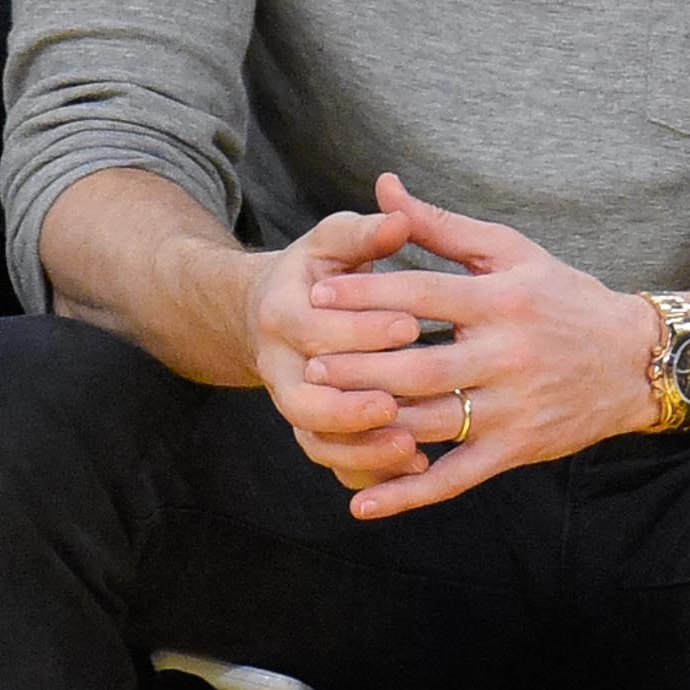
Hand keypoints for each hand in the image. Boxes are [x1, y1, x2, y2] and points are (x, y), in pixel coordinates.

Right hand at [241, 208, 425, 490]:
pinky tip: (414, 468)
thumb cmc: (322, 270)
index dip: (360, 329)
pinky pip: (334, 464)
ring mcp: (294, 405)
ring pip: (317, 440)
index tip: (410, 325)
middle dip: (352, 404)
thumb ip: (365, 232)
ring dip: (361, 450)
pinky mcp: (314, 432)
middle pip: (305, 399)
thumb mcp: (334, 242)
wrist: (275, 313)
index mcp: (281, 313)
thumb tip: (400, 216)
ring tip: (409, 447)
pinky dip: (368, 472)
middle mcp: (279, 367)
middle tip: (401, 403)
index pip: (315, 329)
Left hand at [304, 175, 660, 518]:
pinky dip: (407, 494)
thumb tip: (384, 188)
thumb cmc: (564, 297)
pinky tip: (362, 502)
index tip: (318, 293)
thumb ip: (441, 226)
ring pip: (429, 421)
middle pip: (418, 364)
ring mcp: (511, 407)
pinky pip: (454, 477)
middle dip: (359, 364)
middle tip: (308, 360)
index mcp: (503, 300)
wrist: (636, 360)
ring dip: (372, 423)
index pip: (424, 296)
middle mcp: (507, 355)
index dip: (368, 294)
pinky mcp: (516, 450)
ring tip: (321, 416)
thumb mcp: (511, 252)